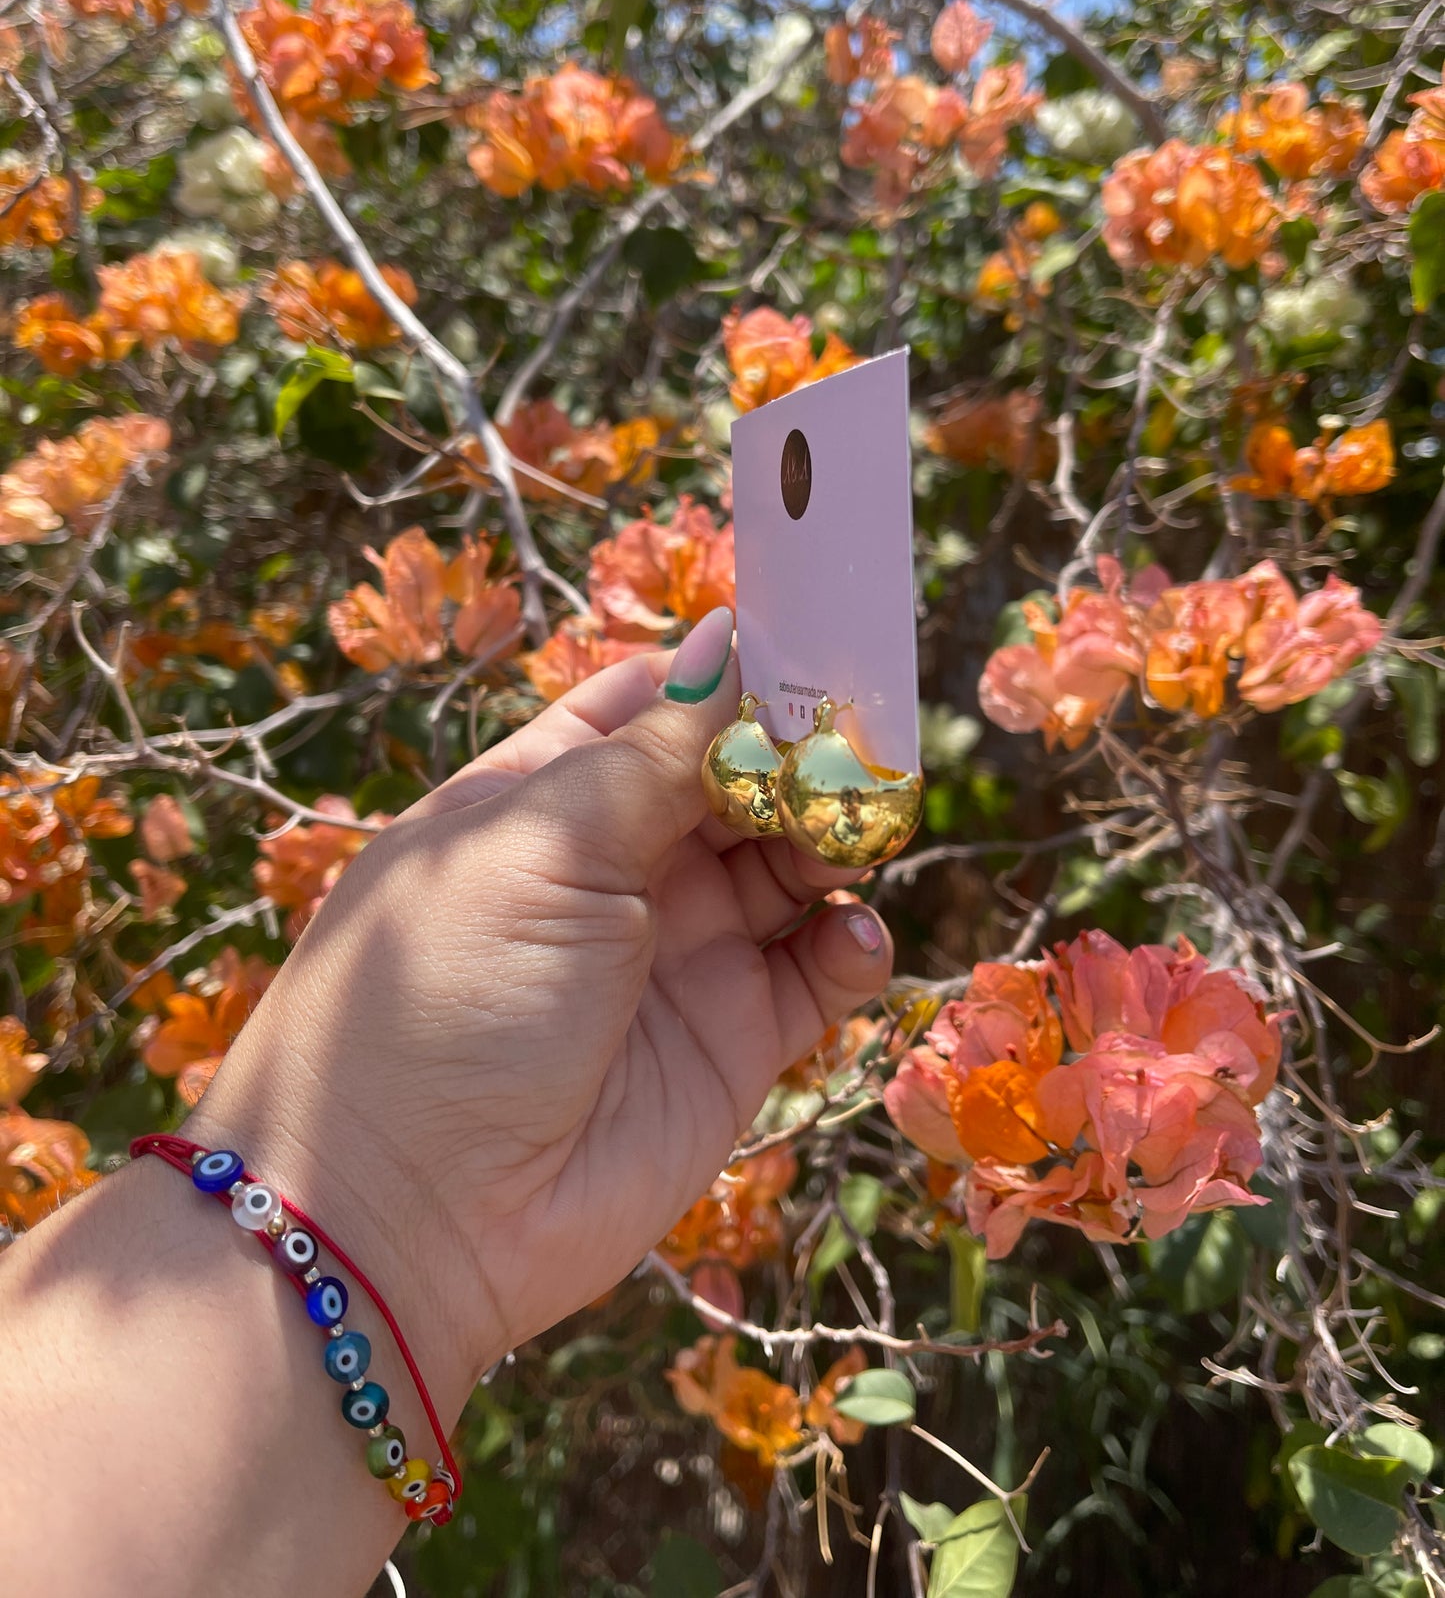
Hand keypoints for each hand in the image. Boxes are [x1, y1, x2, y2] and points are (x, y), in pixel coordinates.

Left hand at [192, 608, 893, 1397]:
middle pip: (739, 776)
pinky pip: (819, 969)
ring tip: (857, 831)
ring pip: (791, 861)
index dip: (732, 672)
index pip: (655, 703)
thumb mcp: (537, 842)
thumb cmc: (445, 994)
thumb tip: (729, 644)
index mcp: (544, 796)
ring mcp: (678, 954)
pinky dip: (852, 943)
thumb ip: (653, 753)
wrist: (411, 1218)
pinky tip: (849, 936)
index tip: (815, 641)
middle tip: (870, 737)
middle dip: (803, 752)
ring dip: (835, 834)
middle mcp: (616, 866)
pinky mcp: (730, 1042)